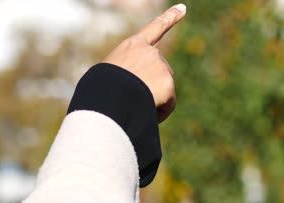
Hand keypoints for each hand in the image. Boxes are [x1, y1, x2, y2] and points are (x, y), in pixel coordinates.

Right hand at [103, 4, 186, 122]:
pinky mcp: (168, 83)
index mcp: (132, 46)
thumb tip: (144, 94)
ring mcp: (161, 66)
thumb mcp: (109, 74)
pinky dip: (160, 112)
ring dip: (153, 100)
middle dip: (152, 87)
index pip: (155, 28)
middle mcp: (150, 52)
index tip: (183, 8)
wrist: (108, 96)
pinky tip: (146, 112)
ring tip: (134, 103)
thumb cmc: (100, 90)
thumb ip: (129, 74)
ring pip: (163, 90)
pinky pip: (167, 105)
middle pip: (160, 73)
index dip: (170, 18)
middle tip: (133, 97)